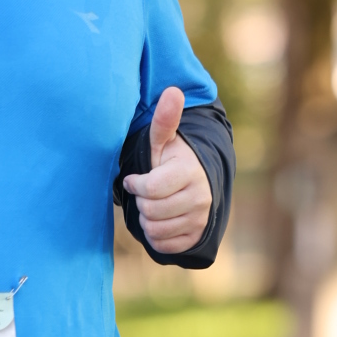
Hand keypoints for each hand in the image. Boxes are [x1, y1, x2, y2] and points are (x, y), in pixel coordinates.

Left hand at [122, 86, 210, 254]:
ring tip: (153, 205)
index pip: (151, 188)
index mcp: (189, 171)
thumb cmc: (170, 161)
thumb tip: (172, 90)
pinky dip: (155, 236)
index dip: (137, 185)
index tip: (136, 180)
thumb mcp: (163, 141)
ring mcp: (200, 219)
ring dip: (147, 219)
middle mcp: (200, 196)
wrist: (194, 185)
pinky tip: (161, 221)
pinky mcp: (196, 236)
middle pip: (151, 211)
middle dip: (142, 202)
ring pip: (155, 230)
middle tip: (147, 193)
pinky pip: (163, 245)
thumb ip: (165, 120)